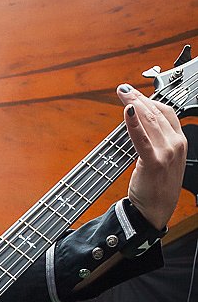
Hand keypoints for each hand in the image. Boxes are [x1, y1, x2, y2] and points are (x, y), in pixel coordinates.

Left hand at [117, 83, 186, 230]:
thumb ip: (156, 143)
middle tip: (124, 90)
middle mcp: (175, 144)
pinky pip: (142, 138)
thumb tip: (140, 127)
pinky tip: (127, 111)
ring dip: (134, 105)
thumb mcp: (162, 161)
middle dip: (139, 98)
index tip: (135, 94)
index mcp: (179, 142)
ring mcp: (166, 152)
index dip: (150, 100)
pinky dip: (133, 123)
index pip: (166, 113)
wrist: (155, 212)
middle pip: (156, 113)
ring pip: (149, 121)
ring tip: (123, 95)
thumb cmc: (156, 189)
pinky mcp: (153, 161)